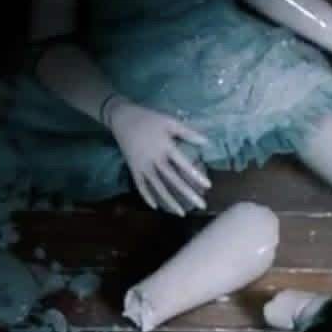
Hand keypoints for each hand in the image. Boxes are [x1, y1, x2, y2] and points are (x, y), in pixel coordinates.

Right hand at [106, 98, 211, 214]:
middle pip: (173, 180)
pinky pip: (140, 186)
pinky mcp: (133, 169)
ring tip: (182, 213)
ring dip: (170, 201)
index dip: (196, 175)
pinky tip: (156, 206)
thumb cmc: (150, 119)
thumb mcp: (170, 121)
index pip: (183, 164)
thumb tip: (206, 142)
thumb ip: (188, 132)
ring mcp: (142, 166)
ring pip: (158, 187)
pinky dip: (147, 197)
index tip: (208, 186)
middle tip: (202, 206)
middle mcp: (154, 159)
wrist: (123, 118)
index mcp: (165, 147)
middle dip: (188, 193)